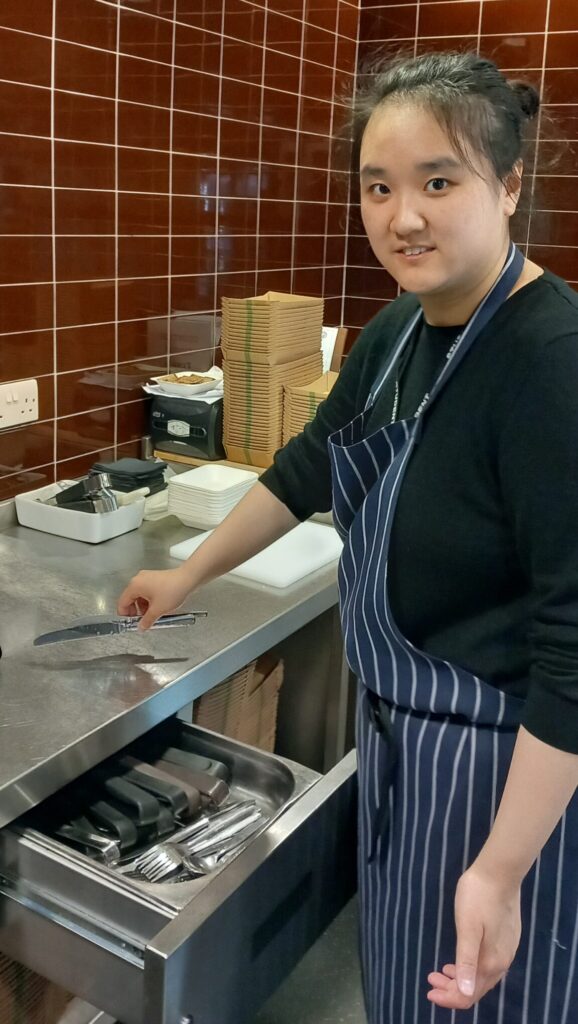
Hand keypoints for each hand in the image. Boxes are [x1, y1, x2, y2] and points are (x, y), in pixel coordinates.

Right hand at [117, 567, 194, 629]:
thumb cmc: (172, 590)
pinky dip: (150, 601)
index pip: (122, 603)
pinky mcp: (155, 578)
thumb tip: (141, 627)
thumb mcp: (157, 610)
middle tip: (142, 621)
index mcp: (134, 586)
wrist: (188, 579)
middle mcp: (138, 579)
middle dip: (136, 612)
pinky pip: (147, 591)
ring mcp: (147, 577)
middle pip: (130, 599)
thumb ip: (146, 621)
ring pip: (139, 596)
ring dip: (143, 607)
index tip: (131, 623)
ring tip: (152, 615)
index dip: (125, 616)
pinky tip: (157, 607)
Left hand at [427, 862, 521, 1010]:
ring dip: (461, 979)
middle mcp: (502, 962)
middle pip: (476, 988)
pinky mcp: (508, 938)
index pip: (469, 995)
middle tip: (431, 979)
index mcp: (491, 962)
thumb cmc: (478, 897)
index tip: (429, 991)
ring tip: (442, 971)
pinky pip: (489, 964)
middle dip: (452, 990)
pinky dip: (472, 968)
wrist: (500, 872)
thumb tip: (465, 994)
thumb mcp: (467, 928)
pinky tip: (461, 958)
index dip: (448, 998)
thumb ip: (466, 961)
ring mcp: (507, 950)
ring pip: (483, 976)